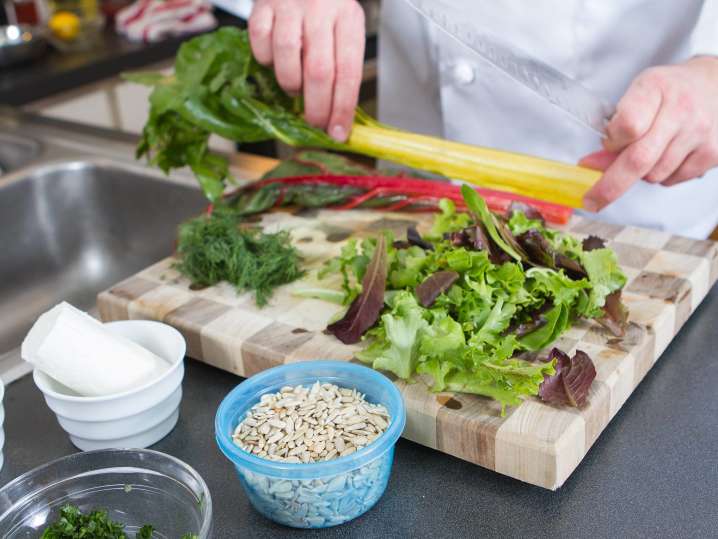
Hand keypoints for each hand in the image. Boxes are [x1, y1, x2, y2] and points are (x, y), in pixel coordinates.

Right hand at [248, 0, 365, 141]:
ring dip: (290, 84)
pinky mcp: (262, 5)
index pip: (348, 72)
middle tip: (315, 123)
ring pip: (287, 58)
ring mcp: (289, 7)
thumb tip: (339, 116)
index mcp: (348, 19)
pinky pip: (260, 42)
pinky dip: (266, 60)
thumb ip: (343, 66)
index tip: (338, 132)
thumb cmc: (326, 6)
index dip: (342, 108)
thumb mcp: (345, 29)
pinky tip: (275, 61)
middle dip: (317, 107)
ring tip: (295, 87)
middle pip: (319, 71)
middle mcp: (320, 11)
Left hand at [580, 57, 717, 210]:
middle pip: (638, 160)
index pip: (628, 125)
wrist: (716, 85)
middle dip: (609, 187)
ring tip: (650, 151)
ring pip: (654, 175)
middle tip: (591, 201)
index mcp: (654, 88)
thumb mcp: (638, 94)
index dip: (612, 142)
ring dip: (641, 174)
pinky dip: (662, 176)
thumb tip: (592, 166)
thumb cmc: (668, 93)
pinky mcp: (713, 153)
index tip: (605, 145)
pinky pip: (672, 180)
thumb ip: (616, 127)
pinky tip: (669, 155)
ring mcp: (699, 133)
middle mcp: (681, 109)